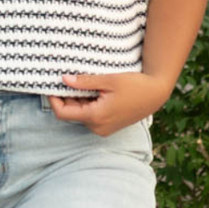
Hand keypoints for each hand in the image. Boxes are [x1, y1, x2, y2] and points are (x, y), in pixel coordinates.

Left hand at [49, 71, 167, 135]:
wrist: (156, 95)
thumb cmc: (135, 85)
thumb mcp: (109, 80)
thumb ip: (85, 82)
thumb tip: (64, 79)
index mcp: (95, 117)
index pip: (63, 113)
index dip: (53, 99)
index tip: (52, 85)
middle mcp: (97, 127)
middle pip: (71, 113)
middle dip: (67, 97)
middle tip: (70, 78)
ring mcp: (103, 129)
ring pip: (80, 114)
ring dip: (78, 100)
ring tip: (85, 82)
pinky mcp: (107, 127)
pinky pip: (90, 116)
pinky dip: (88, 104)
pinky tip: (95, 91)